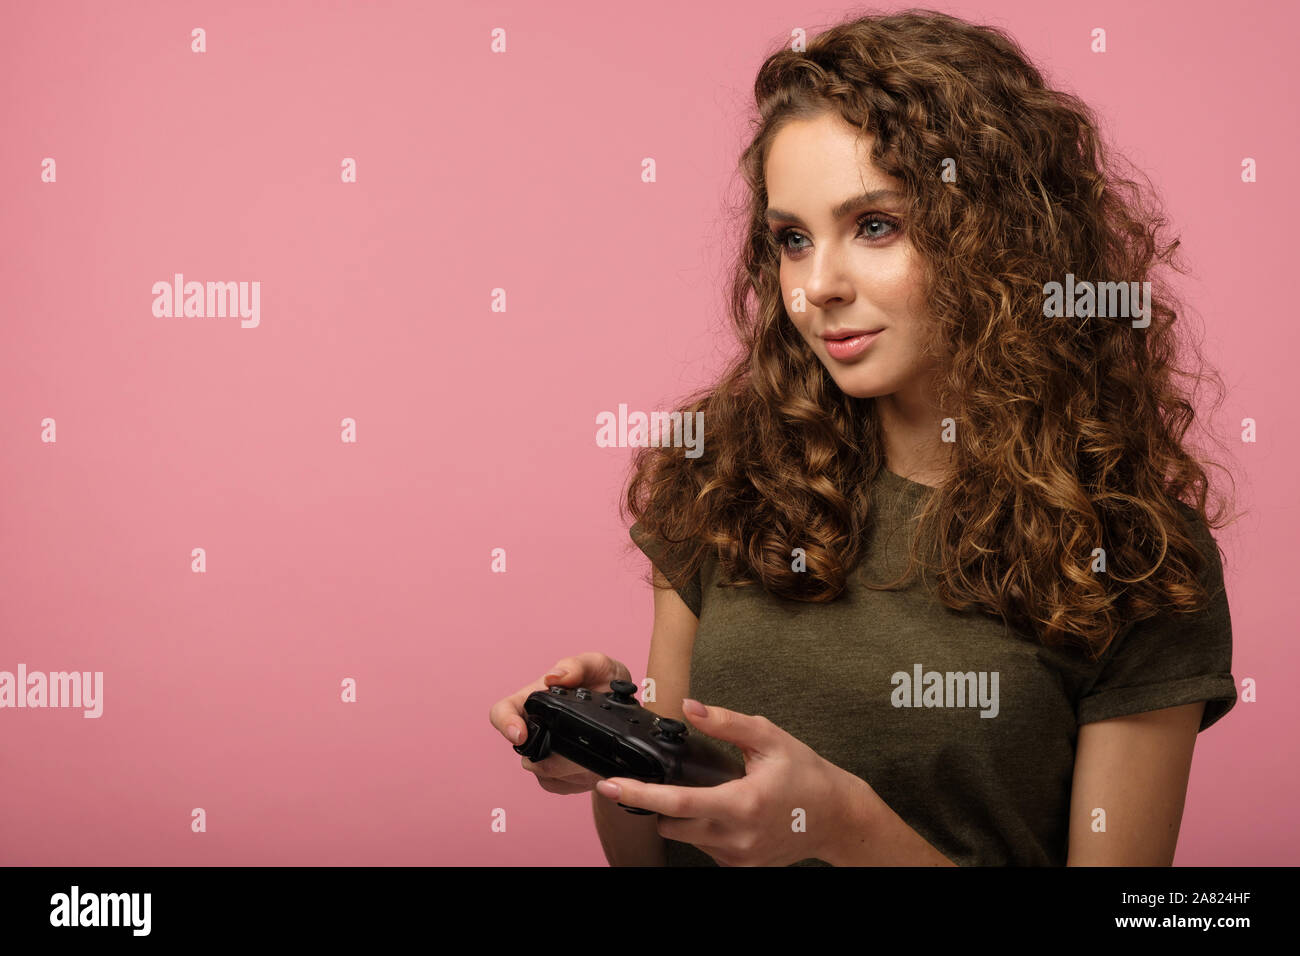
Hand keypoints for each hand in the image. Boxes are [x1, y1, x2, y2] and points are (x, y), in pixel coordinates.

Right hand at [489, 652, 632, 795]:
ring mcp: (545, 753)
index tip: (520, 735)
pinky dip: (576, 780)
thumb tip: (553, 677)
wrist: (630, 711)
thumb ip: (577, 666)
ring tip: (594, 757)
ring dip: (570, 769)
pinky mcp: (558, 775)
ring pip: (543, 773)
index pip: (503, 711)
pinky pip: (557, 786)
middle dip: (553, 758)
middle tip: (581, 755)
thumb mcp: (599, 665)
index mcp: (537, 699)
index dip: (505, 724)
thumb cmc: (607, 682)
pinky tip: (592, 766)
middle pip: (525, 752)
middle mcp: (536, 727)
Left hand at [592, 699, 866, 865]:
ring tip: (715, 793)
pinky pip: (705, 847)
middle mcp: (736, 837)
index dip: (639, 794)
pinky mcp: (740, 866)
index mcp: (741, 803)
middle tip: (675, 779)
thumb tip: (690, 706)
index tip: (611, 786)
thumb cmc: (806, 775)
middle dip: (662, 802)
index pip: (677, 802)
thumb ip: (725, 722)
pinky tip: (728, 812)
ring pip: (686, 837)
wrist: (837, 818)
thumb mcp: (769, 738)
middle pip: (671, 824)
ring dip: (686, 816)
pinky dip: (705, 828)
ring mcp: (738, 857)